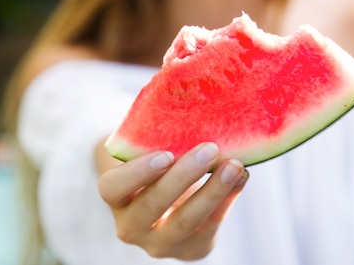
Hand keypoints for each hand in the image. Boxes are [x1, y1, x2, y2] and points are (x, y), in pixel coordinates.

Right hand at [97, 141, 248, 259]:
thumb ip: (159, 136)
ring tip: (234, 165)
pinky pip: (211, 227)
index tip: (165, 154)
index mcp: (115, 198)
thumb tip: (195, 103)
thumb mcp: (149, 150)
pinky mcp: (191, 249)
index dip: (137, 173)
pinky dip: (228, 199)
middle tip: (209, 149)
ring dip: (213, 191)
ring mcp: (161, 243)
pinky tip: (241, 176)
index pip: (113, 188)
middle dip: (184, 177)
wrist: (170, 197)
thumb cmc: (158, 163)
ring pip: (186, 221)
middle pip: (152, 205)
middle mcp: (131, 226)